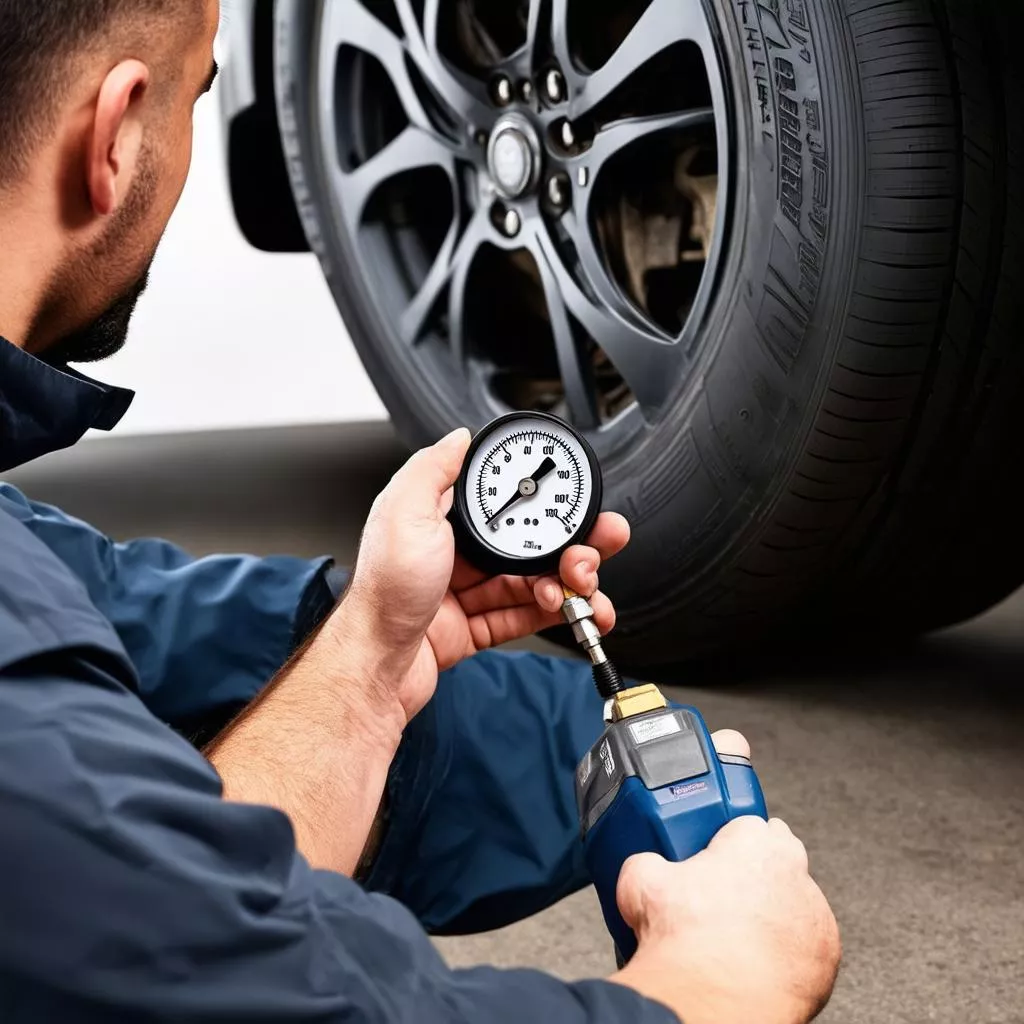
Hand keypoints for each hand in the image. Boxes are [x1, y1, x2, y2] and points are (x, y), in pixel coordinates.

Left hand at [328, 429, 629, 730]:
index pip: (502, 500)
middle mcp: (455, 553)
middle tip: (595, 547)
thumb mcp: (404, 511)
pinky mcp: (474, 628)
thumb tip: (460, 436)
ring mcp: (466, 592)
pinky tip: (573, 609)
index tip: (570, 501)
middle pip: (527, 542)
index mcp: (440, 520)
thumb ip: (434, 469)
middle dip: (570, 544)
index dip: (541, 499)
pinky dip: (555, 613)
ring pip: (532, 581)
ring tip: (582, 586)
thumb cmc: (384, 592)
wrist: (376, 663)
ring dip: (567, 582)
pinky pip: (524, 616)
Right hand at [611, 739, 839, 1023]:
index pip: (747, 823)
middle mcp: (792, 868)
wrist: (710, 997)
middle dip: (758, 867)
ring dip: (774, 909)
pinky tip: (758, 960)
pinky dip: (788, 947)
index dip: (727, 841)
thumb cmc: (684, 938)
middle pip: (780, 854)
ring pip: (795, 899)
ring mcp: (813, 912)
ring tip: (739, 934)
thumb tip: (644, 866)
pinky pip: (808, 941)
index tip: (714, 857)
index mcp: (753, 841)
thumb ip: (648, 860)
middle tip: (725, 893)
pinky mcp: (826, 954)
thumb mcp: (641, 879)